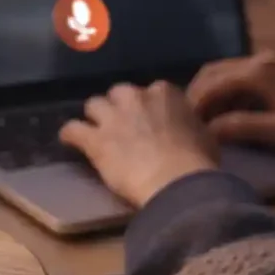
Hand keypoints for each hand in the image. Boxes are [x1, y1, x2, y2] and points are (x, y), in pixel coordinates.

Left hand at [59, 82, 217, 207]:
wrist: (178, 182)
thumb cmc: (198, 162)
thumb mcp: (204, 135)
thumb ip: (190, 123)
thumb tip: (189, 126)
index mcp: (165, 93)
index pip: (152, 91)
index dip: (148, 107)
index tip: (150, 121)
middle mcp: (135, 97)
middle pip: (119, 93)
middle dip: (119, 107)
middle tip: (123, 126)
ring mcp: (112, 117)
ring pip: (93, 105)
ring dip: (95, 118)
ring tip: (97, 132)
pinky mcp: (95, 139)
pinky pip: (72, 129)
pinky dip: (70, 134)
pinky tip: (70, 141)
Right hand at [187, 51, 274, 151]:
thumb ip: (241, 128)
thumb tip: (207, 130)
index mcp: (257, 74)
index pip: (210, 85)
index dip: (192, 106)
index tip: (181, 126)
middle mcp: (260, 60)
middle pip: (214, 71)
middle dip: (197, 94)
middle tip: (188, 120)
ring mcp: (273, 60)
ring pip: (229, 70)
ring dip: (213, 91)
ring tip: (207, 117)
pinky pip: (244, 73)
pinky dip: (230, 88)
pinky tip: (233, 108)